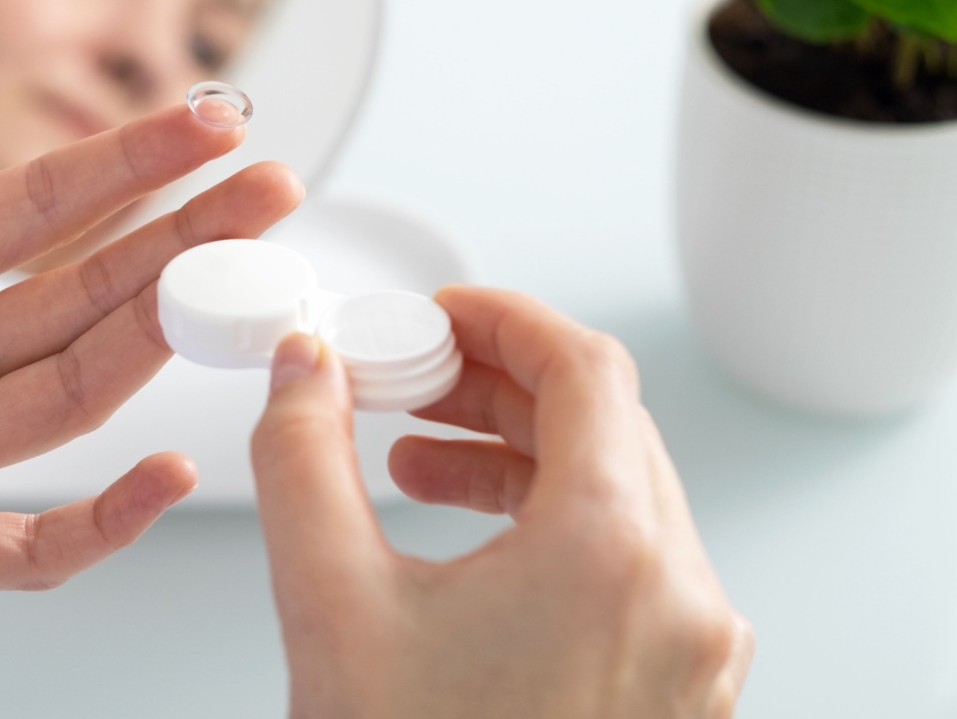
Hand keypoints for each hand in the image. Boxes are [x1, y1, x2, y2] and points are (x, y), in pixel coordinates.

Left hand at [0, 48, 302, 716]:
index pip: (39, 204)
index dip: (127, 160)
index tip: (206, 118)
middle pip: (86, 286)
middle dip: (182, 233)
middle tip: (268, 184)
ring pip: (78, 385)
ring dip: (163, 334)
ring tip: (242, 272)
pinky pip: (25, 541)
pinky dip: (101, 520)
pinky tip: (163, 473)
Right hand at [251, 288, 752, 718]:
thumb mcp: (327, 601)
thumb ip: (300, 455)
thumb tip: (300, 368)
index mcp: (613, 551)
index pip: (584, 368)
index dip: (502, 318)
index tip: (439, 311)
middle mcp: (681, 594)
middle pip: (603, 425)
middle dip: (494, 386)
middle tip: (408, 379)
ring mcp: (692, 649)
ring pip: (617, 493)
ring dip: (515, 455)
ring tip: (414, 461)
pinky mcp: (678, 690)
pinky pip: (626, 561)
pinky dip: (548, 523)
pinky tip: (466, 538)